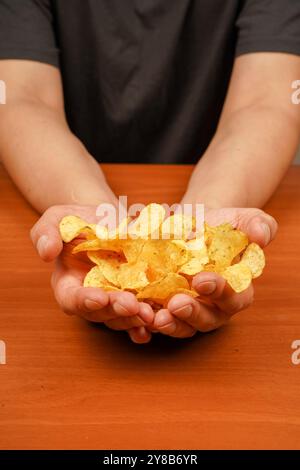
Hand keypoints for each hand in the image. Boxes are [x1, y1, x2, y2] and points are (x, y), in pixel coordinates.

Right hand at [30, 205, 153, 343]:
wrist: (108, 220)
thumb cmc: (79, 220)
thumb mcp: (58, 219)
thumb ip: (46, 233)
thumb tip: (46, 252)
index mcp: (68, 284)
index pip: (72, 299)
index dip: (84, 301)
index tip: (99, 297)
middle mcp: (91, 299)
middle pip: (100, 314)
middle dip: (116, 311)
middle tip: (131, 305)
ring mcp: (114, 301)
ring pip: (122, 318)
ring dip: (135, 319)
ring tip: (148, 313)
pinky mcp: (135, 298)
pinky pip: (140, 315)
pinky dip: (148, 321)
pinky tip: (158, 321)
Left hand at [153, 207, 277, 337]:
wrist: (194, 225)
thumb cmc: (223, 225)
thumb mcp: (244, 219)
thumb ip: (257, 225)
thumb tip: (260, 236)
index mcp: (238, 290)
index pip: (234, 298)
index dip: (220, 292)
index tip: (202, 280)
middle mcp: (214, 307)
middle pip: (206, 319)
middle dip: (191, 313)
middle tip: (176, 304)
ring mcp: (188, 311)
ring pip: (181, 326)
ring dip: (169, 324)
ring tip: (155, 317)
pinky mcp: (165, 308)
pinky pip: (157, 319)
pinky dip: (147, 321)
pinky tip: (137, 314)